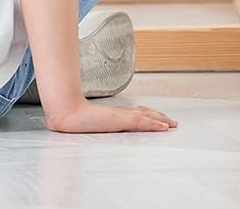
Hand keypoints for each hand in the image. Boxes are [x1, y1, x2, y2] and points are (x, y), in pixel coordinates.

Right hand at [46, 101, 176, 133]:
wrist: (66, 112)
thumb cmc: (72, 118)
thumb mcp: (86, 123)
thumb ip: (91, 123)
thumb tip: (91, 125)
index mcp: (112, 114)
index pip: (135, 112)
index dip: (148, 114)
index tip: (159, 118)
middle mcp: (118, 113)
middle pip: (144, 112)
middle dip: (159, 117)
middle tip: (172, 122)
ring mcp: (120, 116)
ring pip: (146, 116)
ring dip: (161, 120)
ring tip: (173, 124)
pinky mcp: (120, 121)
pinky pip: (141, 123)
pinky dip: (154, 124)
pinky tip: (164, 127)